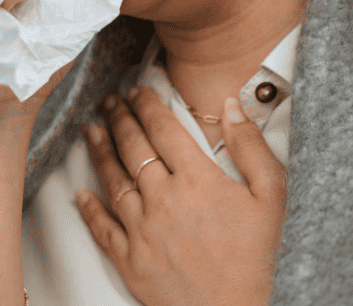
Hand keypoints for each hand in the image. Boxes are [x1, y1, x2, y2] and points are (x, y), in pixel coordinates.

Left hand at [76, 87, 287, 305]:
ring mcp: (143, 231)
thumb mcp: (272, 196)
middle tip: (111, 101)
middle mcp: (164, 199)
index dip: (147, 104)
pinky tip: (80, 194)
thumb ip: (251, 147)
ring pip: (112, 181)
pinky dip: (88, 209)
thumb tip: (230, 105)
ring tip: (92, 131)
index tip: (137, 90)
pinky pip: (101, 229)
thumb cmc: (261, 258)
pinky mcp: (131, 262)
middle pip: (133, 147)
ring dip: (100, 152)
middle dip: (120, 118)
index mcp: (198, 179)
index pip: (163, 128)